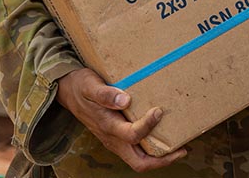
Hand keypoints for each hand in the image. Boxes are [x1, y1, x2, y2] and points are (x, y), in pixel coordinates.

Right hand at [56, 68, 185, 171]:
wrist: (67, 91)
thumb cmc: (80, 86)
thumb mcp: (90, 85)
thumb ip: (105, 94)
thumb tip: (125, 100)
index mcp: (107, 126)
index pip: (132, 135)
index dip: (148, 126)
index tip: (159, 111)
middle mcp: (112, 138)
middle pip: (138, 162)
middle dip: (162, 160)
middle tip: (182, 150)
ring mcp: (115, 140)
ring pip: (139, 159)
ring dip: (159, 157)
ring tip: (180, 147)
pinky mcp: (117, 136)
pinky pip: (136, 150)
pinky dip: (152, 149)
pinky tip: (165, 136)